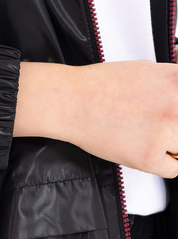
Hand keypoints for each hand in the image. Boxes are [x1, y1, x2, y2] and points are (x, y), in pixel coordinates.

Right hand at [15, 60, 177, 178]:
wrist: (70, 101)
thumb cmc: (99, 85)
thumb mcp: (144, 69)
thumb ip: (171, 82)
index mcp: (175, 81)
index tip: (173, 116)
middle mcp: (174, 106)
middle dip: (174, 127)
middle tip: (155, 123)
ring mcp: (163, 132)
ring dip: (169, 144)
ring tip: (147, 134)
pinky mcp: (149, 157)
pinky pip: (173, 169)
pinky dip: (160, 162)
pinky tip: (144, 148)